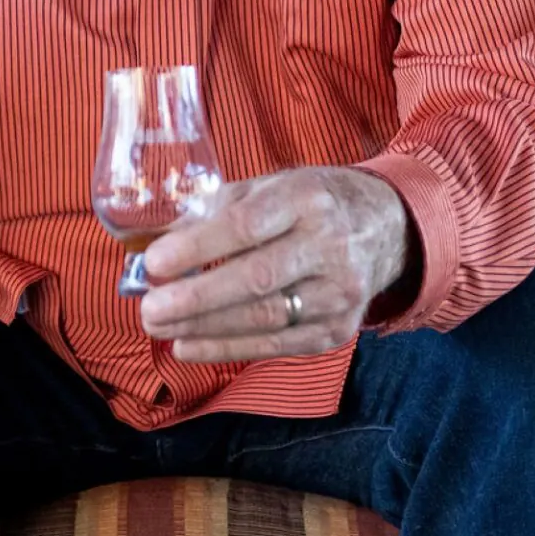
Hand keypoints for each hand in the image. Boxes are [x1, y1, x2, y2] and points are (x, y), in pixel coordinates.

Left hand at [136, 167, 413, 362]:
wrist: (386, 227)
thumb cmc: (309, 202)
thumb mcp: (269, 186)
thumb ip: (215, 211)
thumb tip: (157, 246)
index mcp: (306, 198)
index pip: (247, 226)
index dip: (198, 247)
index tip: (154, 263)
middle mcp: (329, 245)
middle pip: (257, 279)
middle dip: (196, 299)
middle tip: (149, 309)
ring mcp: (339, 292)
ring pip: (266, 319)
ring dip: (205, 329)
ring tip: (159, 328)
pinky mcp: (339, 329)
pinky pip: (277, 346)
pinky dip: (228, 349)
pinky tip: (188, 346)